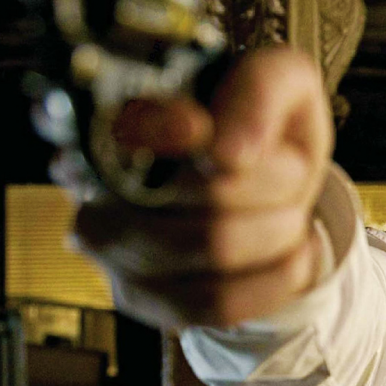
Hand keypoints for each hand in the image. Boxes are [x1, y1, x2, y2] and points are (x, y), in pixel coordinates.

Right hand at [52, 47, 333, 328]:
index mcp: (120, 108)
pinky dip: (274, 278)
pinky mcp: (138, 297)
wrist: (264, 189)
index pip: (117, 121)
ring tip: (289, 212)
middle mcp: (94, 179)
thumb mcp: (282, 82)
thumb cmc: (262, 130)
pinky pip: (217, 303)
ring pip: (215, 249)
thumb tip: (228, 149)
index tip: (199, 127)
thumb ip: (259, 88)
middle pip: (199, 190)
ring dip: (278, 230)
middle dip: (275, 182)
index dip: (158, 127)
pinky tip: (291, 253)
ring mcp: (108, 244)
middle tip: (290, 171)